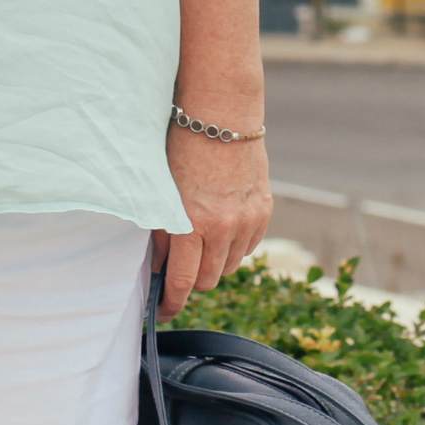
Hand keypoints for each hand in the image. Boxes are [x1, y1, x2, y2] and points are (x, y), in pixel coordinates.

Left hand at [154, 128, 271, 320]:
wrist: (221, 114)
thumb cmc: (182, 147)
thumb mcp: (161, 191)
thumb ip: (162, 233)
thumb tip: (160, 267)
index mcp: (192, 223)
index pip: (182, 281)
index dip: (170, 302)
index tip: (162, 311)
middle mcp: (223, 226)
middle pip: (208, 280)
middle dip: (190, 282)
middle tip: (177, 271)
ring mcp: (247, 219)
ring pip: (230, 266)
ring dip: (213, 264)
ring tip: (199, 245)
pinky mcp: (264, 210)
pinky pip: (248, 247)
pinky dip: (233, 247)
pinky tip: (220, 230)